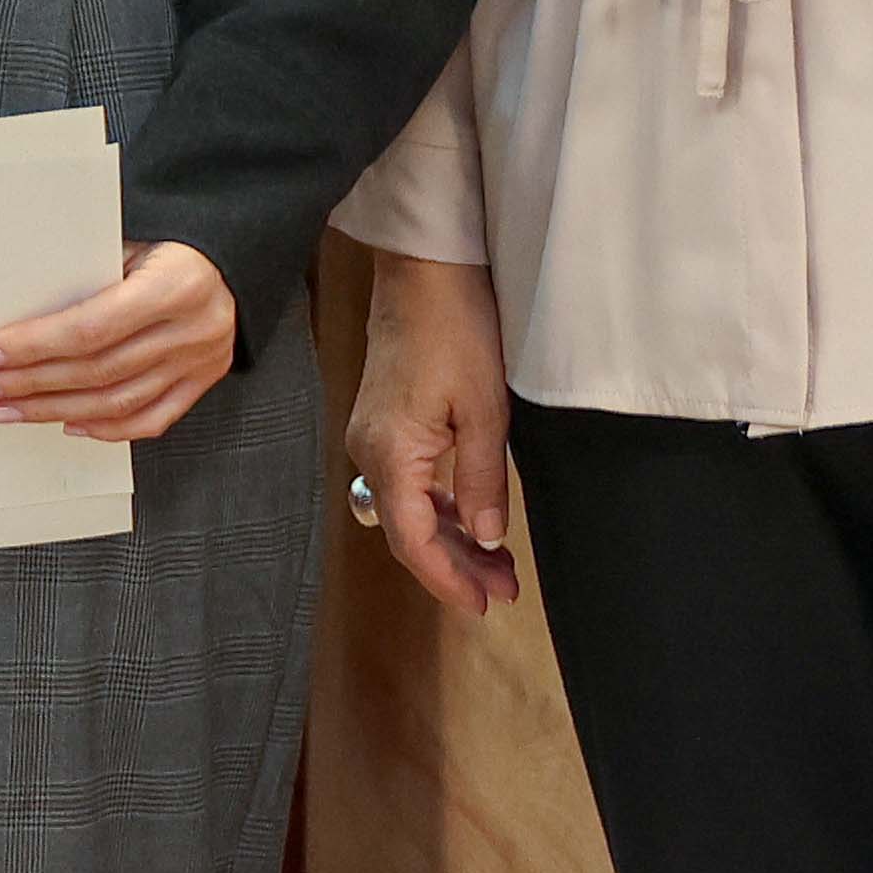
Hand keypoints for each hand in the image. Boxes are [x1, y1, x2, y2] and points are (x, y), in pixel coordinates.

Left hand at [0, 241, 239, 447]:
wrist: (231, 260)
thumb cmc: (172, 245)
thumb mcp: (134, 244)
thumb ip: (88, 277)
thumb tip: (21, 315)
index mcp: (175, 285)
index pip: (91, 327)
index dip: (36, 345)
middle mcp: (192, 330)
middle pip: (98, 370)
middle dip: (33, 382)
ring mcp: (201, 362)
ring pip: (118, 402)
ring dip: (55, 410)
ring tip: (11, 409)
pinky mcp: (202, 382)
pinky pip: (151, 419)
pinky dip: (105, 428)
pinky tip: (68, 424)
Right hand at [348, 253, 523, 611]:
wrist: (423, 268)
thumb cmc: (455, 328)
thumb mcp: (485, 410)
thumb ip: (483, 481)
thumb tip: (487, 539)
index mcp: (390, 455)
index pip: (413, 541)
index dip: (448, 580)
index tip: (485, 604)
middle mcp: (369, 453)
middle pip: (407, 532)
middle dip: (455, 566)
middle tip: (504, 589)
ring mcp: (371, 437)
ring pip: (407, 510)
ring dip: (450, 539)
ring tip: (496, 563)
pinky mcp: (382, 421)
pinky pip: (406, 483)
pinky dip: (439, 508)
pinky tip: (471, 517)